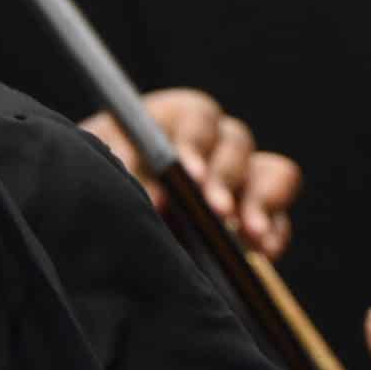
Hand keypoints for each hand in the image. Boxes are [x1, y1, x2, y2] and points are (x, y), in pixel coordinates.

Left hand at [80, 89, 302, 258]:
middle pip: (236, 143)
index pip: (197, 118)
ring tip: (251, 235)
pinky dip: (276, 230)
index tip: (187, 174)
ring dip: (261, 201)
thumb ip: (120, 172)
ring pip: (271, 171)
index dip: (195, 144)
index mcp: (173, 121)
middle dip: (225, 179)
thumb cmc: (91, 187)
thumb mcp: (95, 170)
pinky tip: (266, 251)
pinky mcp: (255, 214)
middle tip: (217, 211)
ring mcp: (239, 178)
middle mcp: (213, 144)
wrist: (89, 224)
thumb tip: (160, 198)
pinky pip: (280, 214)